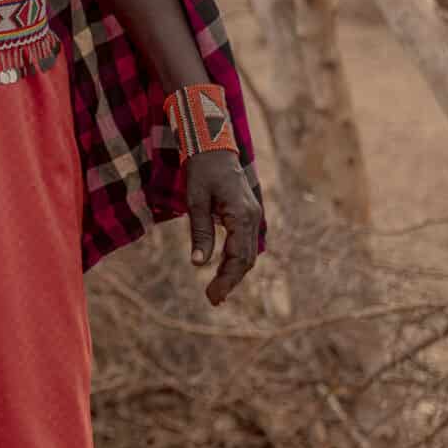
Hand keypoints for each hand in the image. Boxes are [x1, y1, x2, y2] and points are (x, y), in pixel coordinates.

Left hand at [186, 149, 261, 305]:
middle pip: (246, 260)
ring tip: (217, 291)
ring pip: (248, 253)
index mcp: (241, 216)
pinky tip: (224, 271)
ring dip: (234, 273)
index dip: (226, 280)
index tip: (211, 297)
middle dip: (230, 282)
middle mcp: (252, 218)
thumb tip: (198, 264)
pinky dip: (237, 260)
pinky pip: (245, 244)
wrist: (214, 147)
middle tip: (212, 300)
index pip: (238, 257)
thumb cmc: (202, 171)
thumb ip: (200, 232)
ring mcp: (252, 216)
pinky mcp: (247, 215)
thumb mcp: (195, 201)